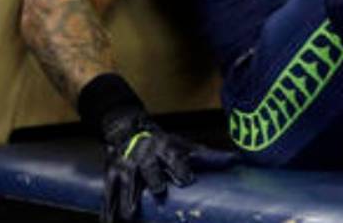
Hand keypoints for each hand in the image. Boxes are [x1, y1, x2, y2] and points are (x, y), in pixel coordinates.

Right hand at [101, 110, 237, 221]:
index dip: (180, 167)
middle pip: (149, 168)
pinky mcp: (111, 176)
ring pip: (126, 184)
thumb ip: (205, 155)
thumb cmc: (161, 141)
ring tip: (129, 217)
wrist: (126, 128)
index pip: (174, 157)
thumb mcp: (182, 143)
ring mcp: (125, 167)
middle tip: (158, 191)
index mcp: (164, 148)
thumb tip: (235, 159)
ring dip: (126, 201)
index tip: (187, 179)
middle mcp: (144, 156)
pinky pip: (108, 195)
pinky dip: (107, 211)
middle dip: (153, 179)